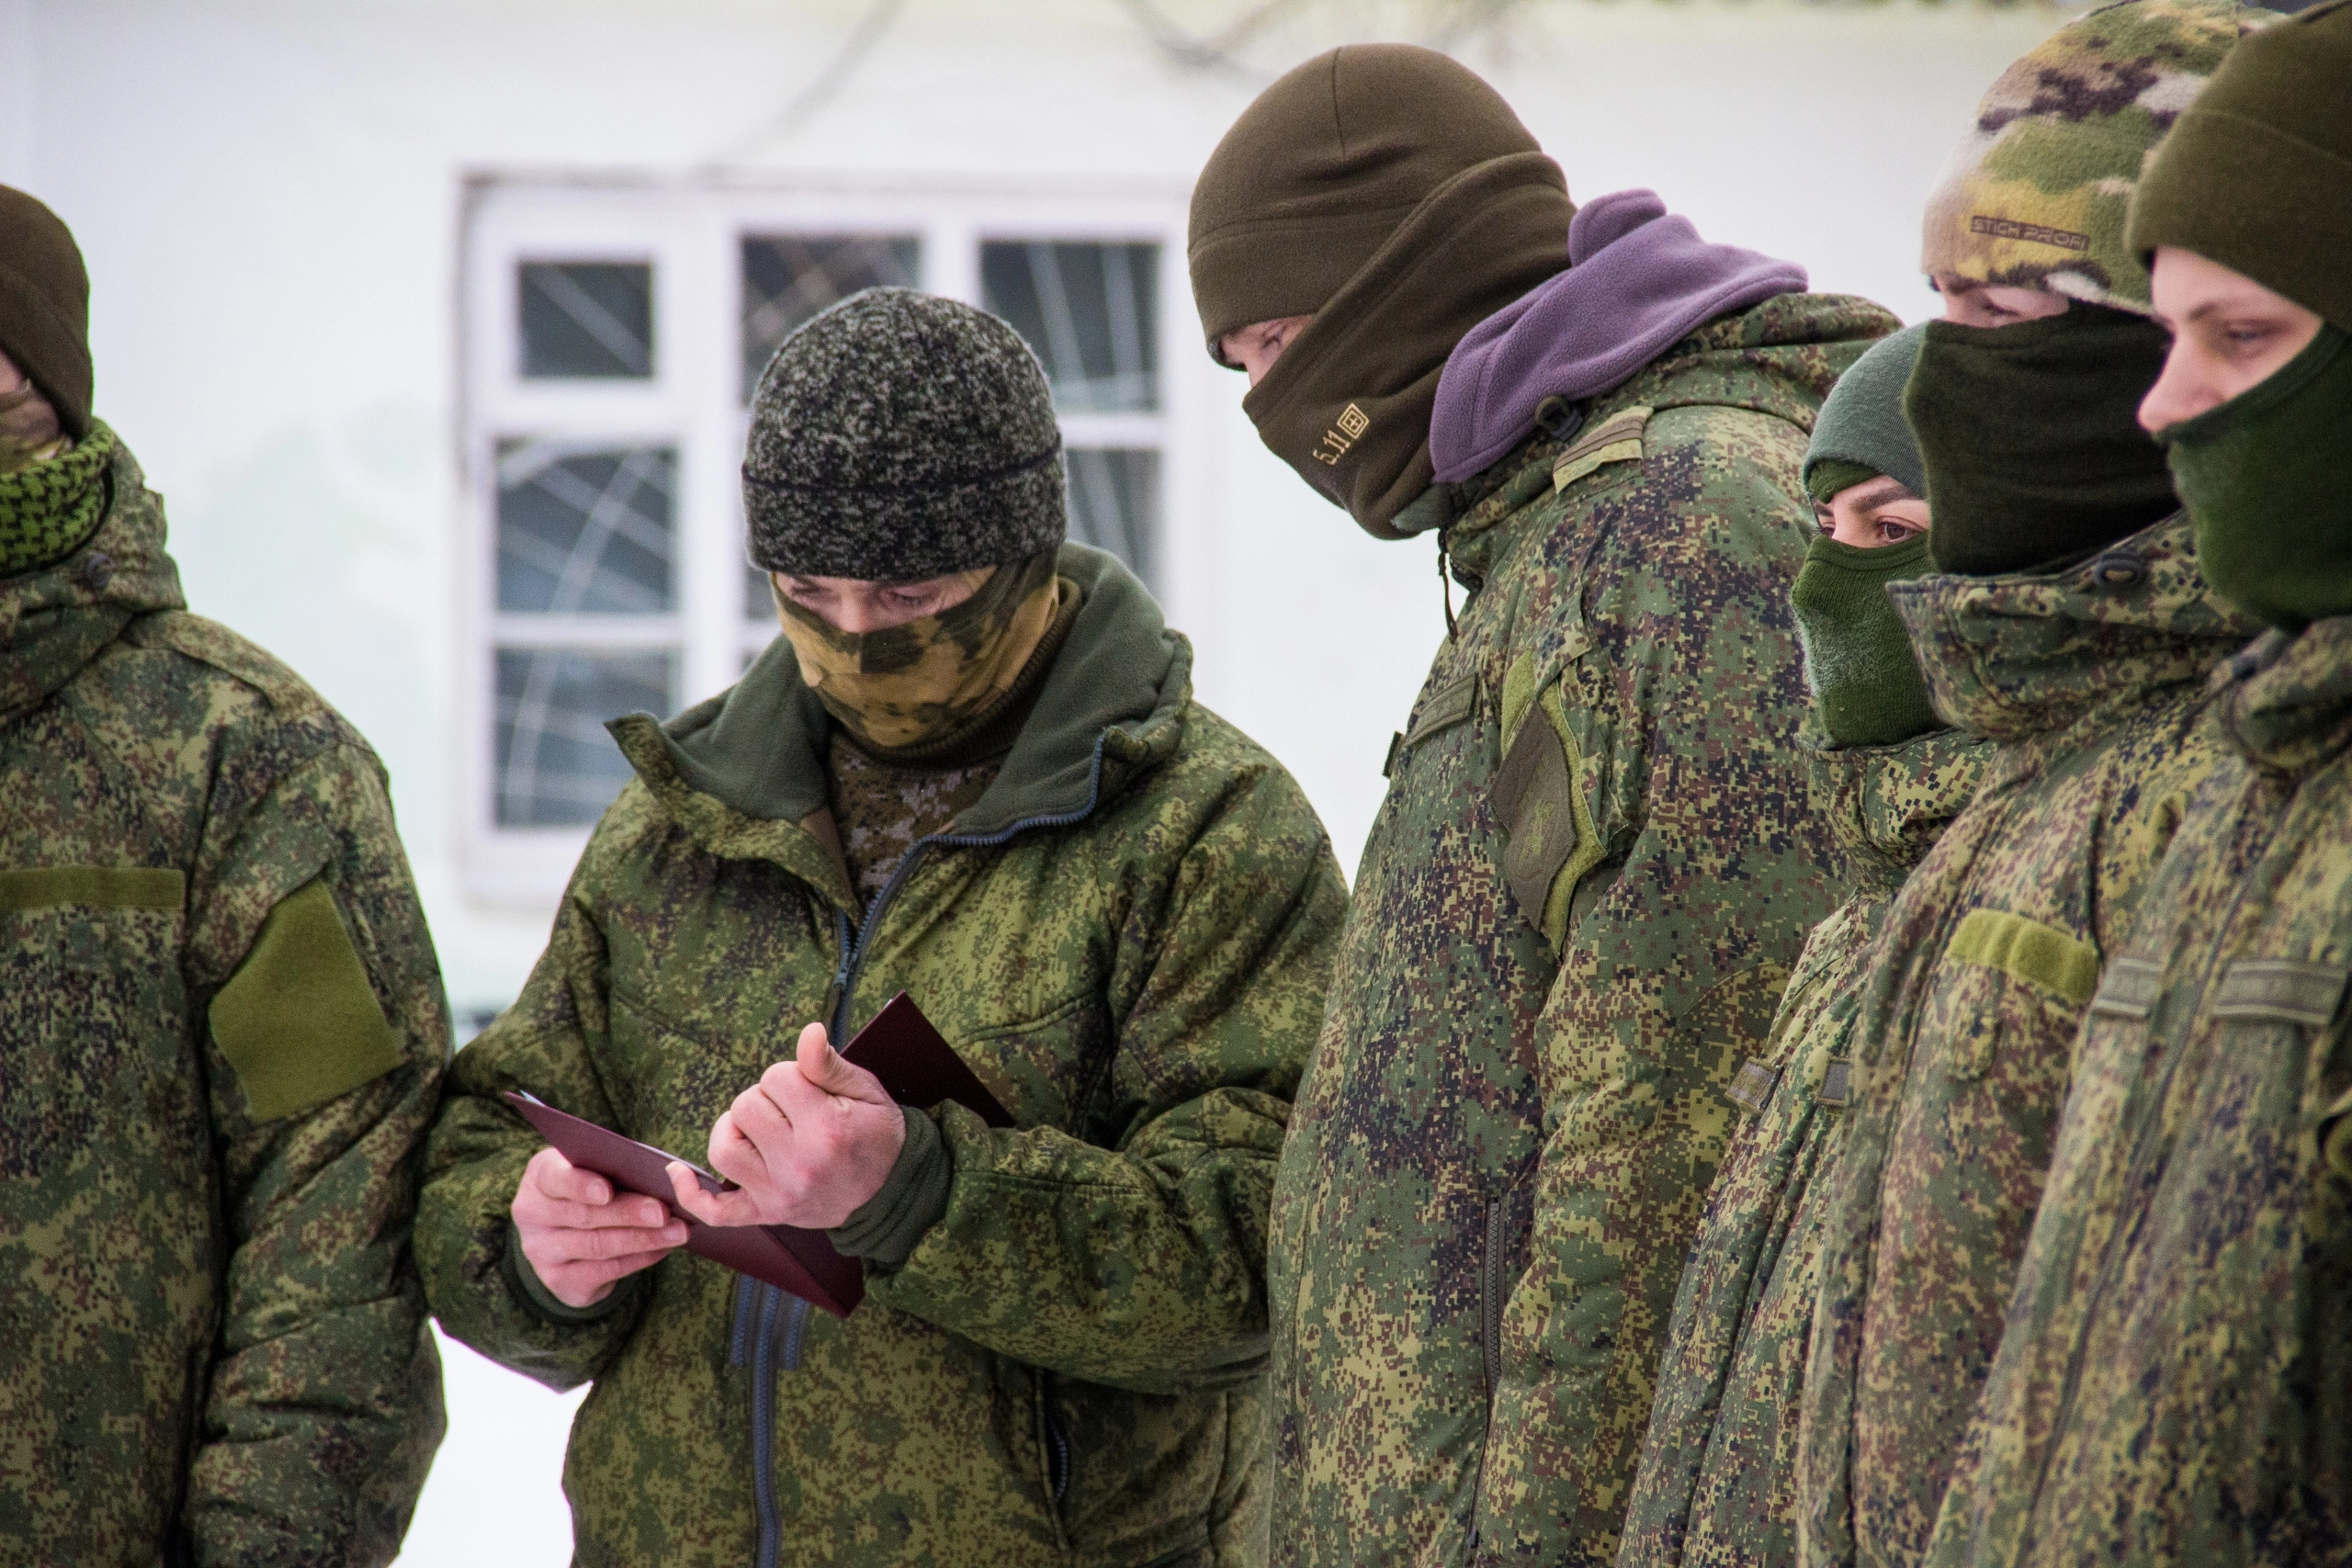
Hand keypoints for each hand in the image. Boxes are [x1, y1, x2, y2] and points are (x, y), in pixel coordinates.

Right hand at [510, 1145, 687, 1308]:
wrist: (566, 1235)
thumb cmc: (591, 1187)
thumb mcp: (594, 1170)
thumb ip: (615, 1169)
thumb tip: (663, 1178)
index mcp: (539, 1178)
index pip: (555, 1178)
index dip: (580, 1185)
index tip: (607, 1191)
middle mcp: (532, 1215)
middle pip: (584, 1215)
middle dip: (628, 1214)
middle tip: (663, 1212)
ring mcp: (541, 1252)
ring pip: (598, 1245)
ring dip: (643, 1239)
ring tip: (677, 1232)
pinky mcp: (560, 1280)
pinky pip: (606, 1270)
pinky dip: (640, 1258)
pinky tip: (663, 1249)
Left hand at [667, 1022, 906, 1229]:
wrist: (893, 1190)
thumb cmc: (877, 1133)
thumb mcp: (865, 1091)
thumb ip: (829, 1065)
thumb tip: (807, 1032)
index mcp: (825, 1128)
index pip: (775, 1078)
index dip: (789, 1077)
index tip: (810, 1090)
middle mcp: (798, 1164)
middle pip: (744, 1108)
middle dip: (765, 1099)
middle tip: (793, 1111)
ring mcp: (779, 1194)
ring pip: (723, 1148)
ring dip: (735, 1131)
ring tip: (760, 1130)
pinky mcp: (767, 1214)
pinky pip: (716, 1210)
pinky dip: (692, 1193)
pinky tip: (678, 1172)